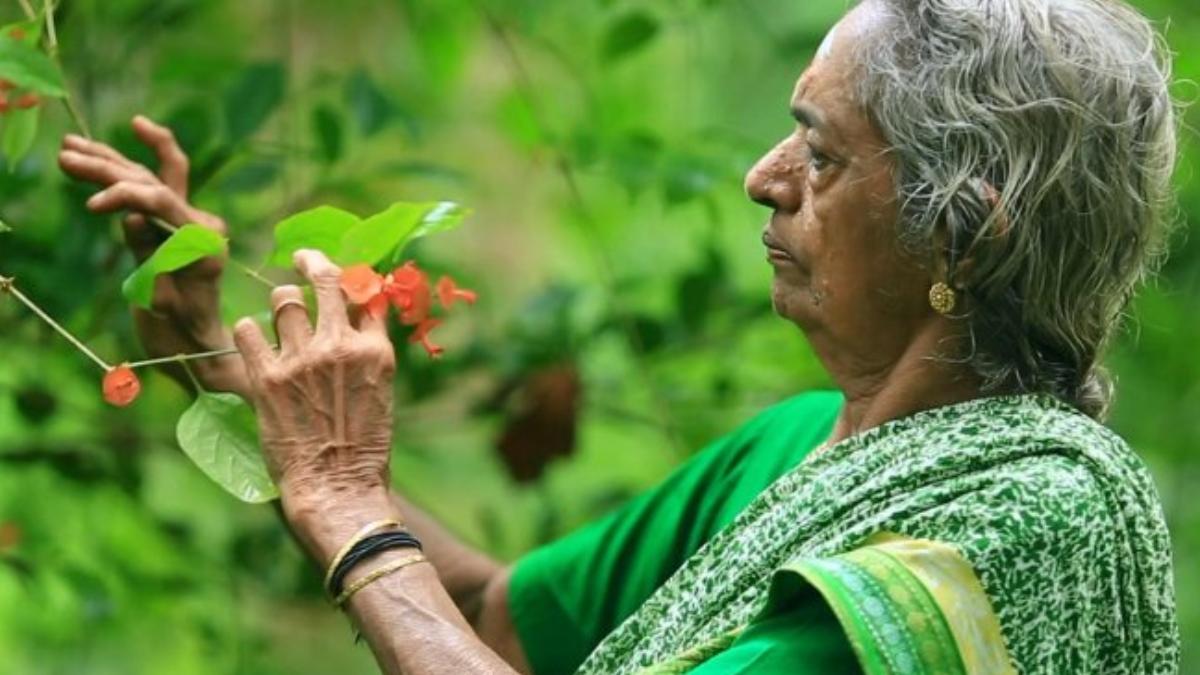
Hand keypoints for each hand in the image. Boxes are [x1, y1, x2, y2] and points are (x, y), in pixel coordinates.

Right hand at [58, 116, 245, 394]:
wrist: (196, 347)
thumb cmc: (181, 334)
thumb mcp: (163, 303)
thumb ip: (151, 260)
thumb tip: (130, 218)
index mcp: (204, 242)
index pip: (163, 201)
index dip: (126, 196)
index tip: (91, 206)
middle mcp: (200, 225)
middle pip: (155, 181)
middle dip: (110, 167)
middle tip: (67, 154)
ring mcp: (187, 222)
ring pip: (149, 179)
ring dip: (109, 161)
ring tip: (69, 145)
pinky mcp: (170, 226)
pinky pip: (146, 191)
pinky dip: (119, 173)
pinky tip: (94, 154)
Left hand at [233, 250, 396, 517]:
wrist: (337, 490)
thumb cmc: (364, 451)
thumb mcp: (382, 394)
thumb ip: (369, 354)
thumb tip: (359, 320)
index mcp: (376, 351)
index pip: (366, 294)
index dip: (353, 280)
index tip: (341, 276)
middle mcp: (341, 346)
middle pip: (325, 280)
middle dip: (312, 262)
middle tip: (302, 258)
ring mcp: (302, 359)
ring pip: (283, 299)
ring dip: (281, 304)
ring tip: (279, 314)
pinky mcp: (267, 377)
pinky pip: (248, 329)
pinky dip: (249, 331)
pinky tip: (252, 339)